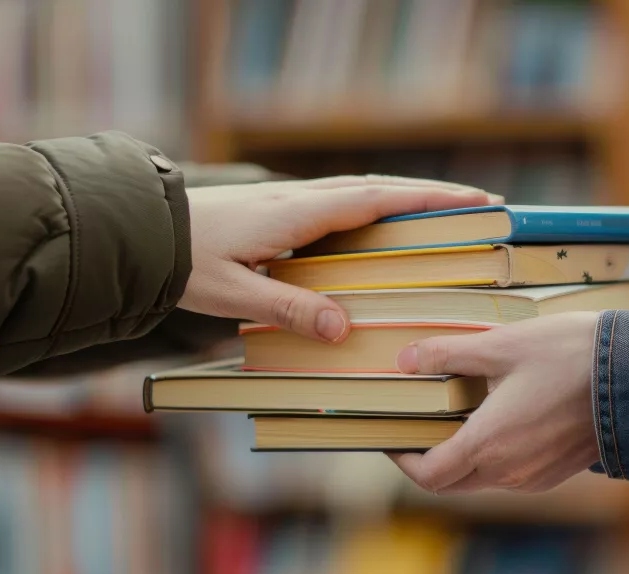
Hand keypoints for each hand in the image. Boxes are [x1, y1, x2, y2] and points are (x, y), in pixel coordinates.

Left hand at [180, 175, 501, 341]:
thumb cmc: (186, 263)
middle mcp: (303, 200)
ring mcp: (295, 201)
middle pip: (381, 189)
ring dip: (408, 197)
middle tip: (480, 202)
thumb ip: (289, 309)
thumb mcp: (234, 294)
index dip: (426, 201)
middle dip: (433, 195)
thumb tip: (344, 330)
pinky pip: (346, 201)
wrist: (147, 232)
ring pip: (365, 191)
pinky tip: (388, 223)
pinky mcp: (286, 210)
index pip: (376, 200)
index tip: (471, 200)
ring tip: (448, 211)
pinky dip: (379, 205)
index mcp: (299, 215)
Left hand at [389, 312, 601, 493]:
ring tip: (459, 416)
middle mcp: (509, 472)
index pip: (429, 475)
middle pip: (452, 483)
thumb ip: (447, 354)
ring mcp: (535, 477)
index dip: (403, 460)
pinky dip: (493, 457)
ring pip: (481, 480)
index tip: (394, 437)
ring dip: (462, 457)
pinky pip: (510, 475)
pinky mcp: (556, 472)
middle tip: (420, 427)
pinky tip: (499, 419)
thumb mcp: (501, 346)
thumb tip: (405, 360)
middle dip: (429, 460)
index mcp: (489, 444)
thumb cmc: (570, 356)